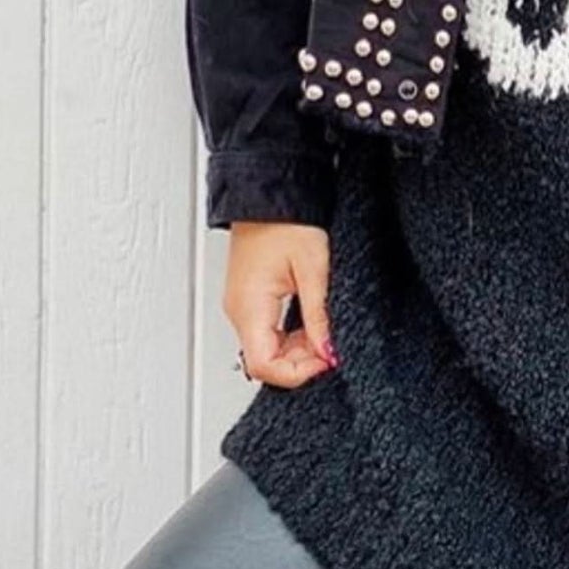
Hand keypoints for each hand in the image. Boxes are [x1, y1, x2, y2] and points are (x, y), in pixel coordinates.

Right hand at [223, 221, 339, 385]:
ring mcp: (241, 305)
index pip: (264, 365)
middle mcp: (239, 310)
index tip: (326, 361)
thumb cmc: (287, 222)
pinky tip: (309, 324)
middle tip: (329, 347)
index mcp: (249, 306)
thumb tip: (327, 351)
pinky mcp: (249, 298)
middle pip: (264, 362)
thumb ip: (318, 317)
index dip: (297, 372)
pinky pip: (266, 332)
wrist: (270, 196)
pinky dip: (289, 336)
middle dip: (300, 363)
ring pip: (266, 349)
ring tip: (322, 333)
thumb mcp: (313, 271)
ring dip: (296, 350)